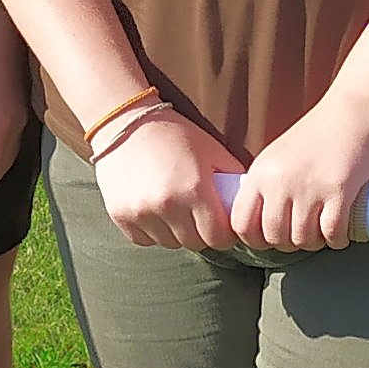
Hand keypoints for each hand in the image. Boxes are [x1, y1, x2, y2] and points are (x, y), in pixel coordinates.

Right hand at [99, 110, 244, 249]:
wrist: (125, 124)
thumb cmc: (174, 135)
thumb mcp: (212, 151)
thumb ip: (234, 181)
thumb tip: (247, 208)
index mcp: (195, 189)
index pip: (219, 237)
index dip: (224, 232)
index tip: (220, 223)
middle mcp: (168, 205)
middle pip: (196, 243)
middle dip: (201, 231)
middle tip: (197, 211)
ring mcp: (141, 213)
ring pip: (171, 244)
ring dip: (176, 231)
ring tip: (174, 206)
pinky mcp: (120, 217)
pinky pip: (145, 240)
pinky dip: (152, 230)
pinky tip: (153, 208)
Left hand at [231, 89, 368, 250]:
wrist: (354, 111)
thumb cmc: (318, 133)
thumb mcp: (277, 156)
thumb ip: (265, 185)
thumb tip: (260, 222)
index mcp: (260, 172)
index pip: (241, 224)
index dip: (255, 239)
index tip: (270, 238)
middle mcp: (280, 182)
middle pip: (274, 237)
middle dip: (289, 243)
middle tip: (302, 234)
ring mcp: (309, 188)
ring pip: (303, 239)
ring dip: (314, 242)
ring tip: (321, 231)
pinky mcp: (339, 192)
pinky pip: (332, 234)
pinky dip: (337, 240)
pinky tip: (340, 233)